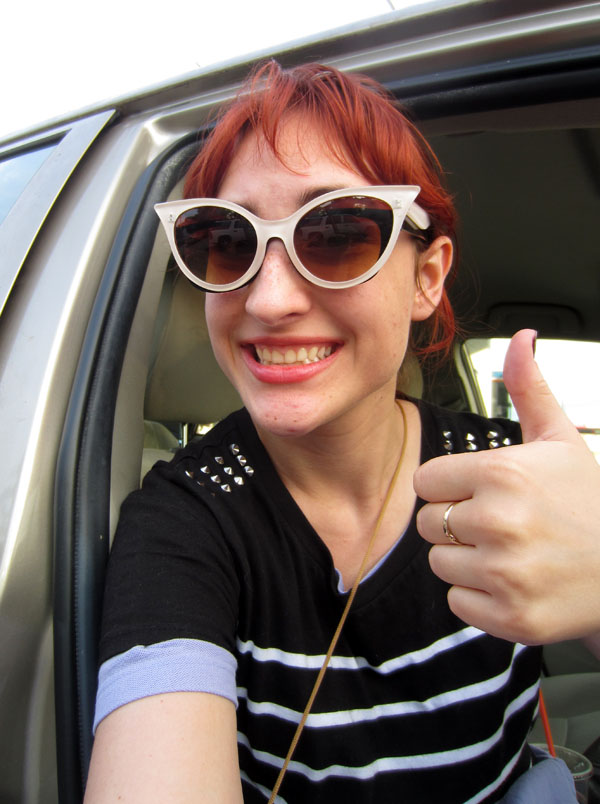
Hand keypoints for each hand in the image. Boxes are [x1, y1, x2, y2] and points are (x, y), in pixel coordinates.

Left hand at [414, 329, 599, 644]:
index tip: (481, 492)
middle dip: (457, 522)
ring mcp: (505, 573)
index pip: (427, 481)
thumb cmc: (589, 503)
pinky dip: (479, 597)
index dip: (451, 487)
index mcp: (503, 472)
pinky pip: (457, 601)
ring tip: (510, 553)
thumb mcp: (562, 439)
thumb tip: (520, 339)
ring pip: (440, 562)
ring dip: (467, 560)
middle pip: (429, 522)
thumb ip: (529, 388)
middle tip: (501, 524)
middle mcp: (499, 521)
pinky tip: (514, 582)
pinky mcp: (509, 616)